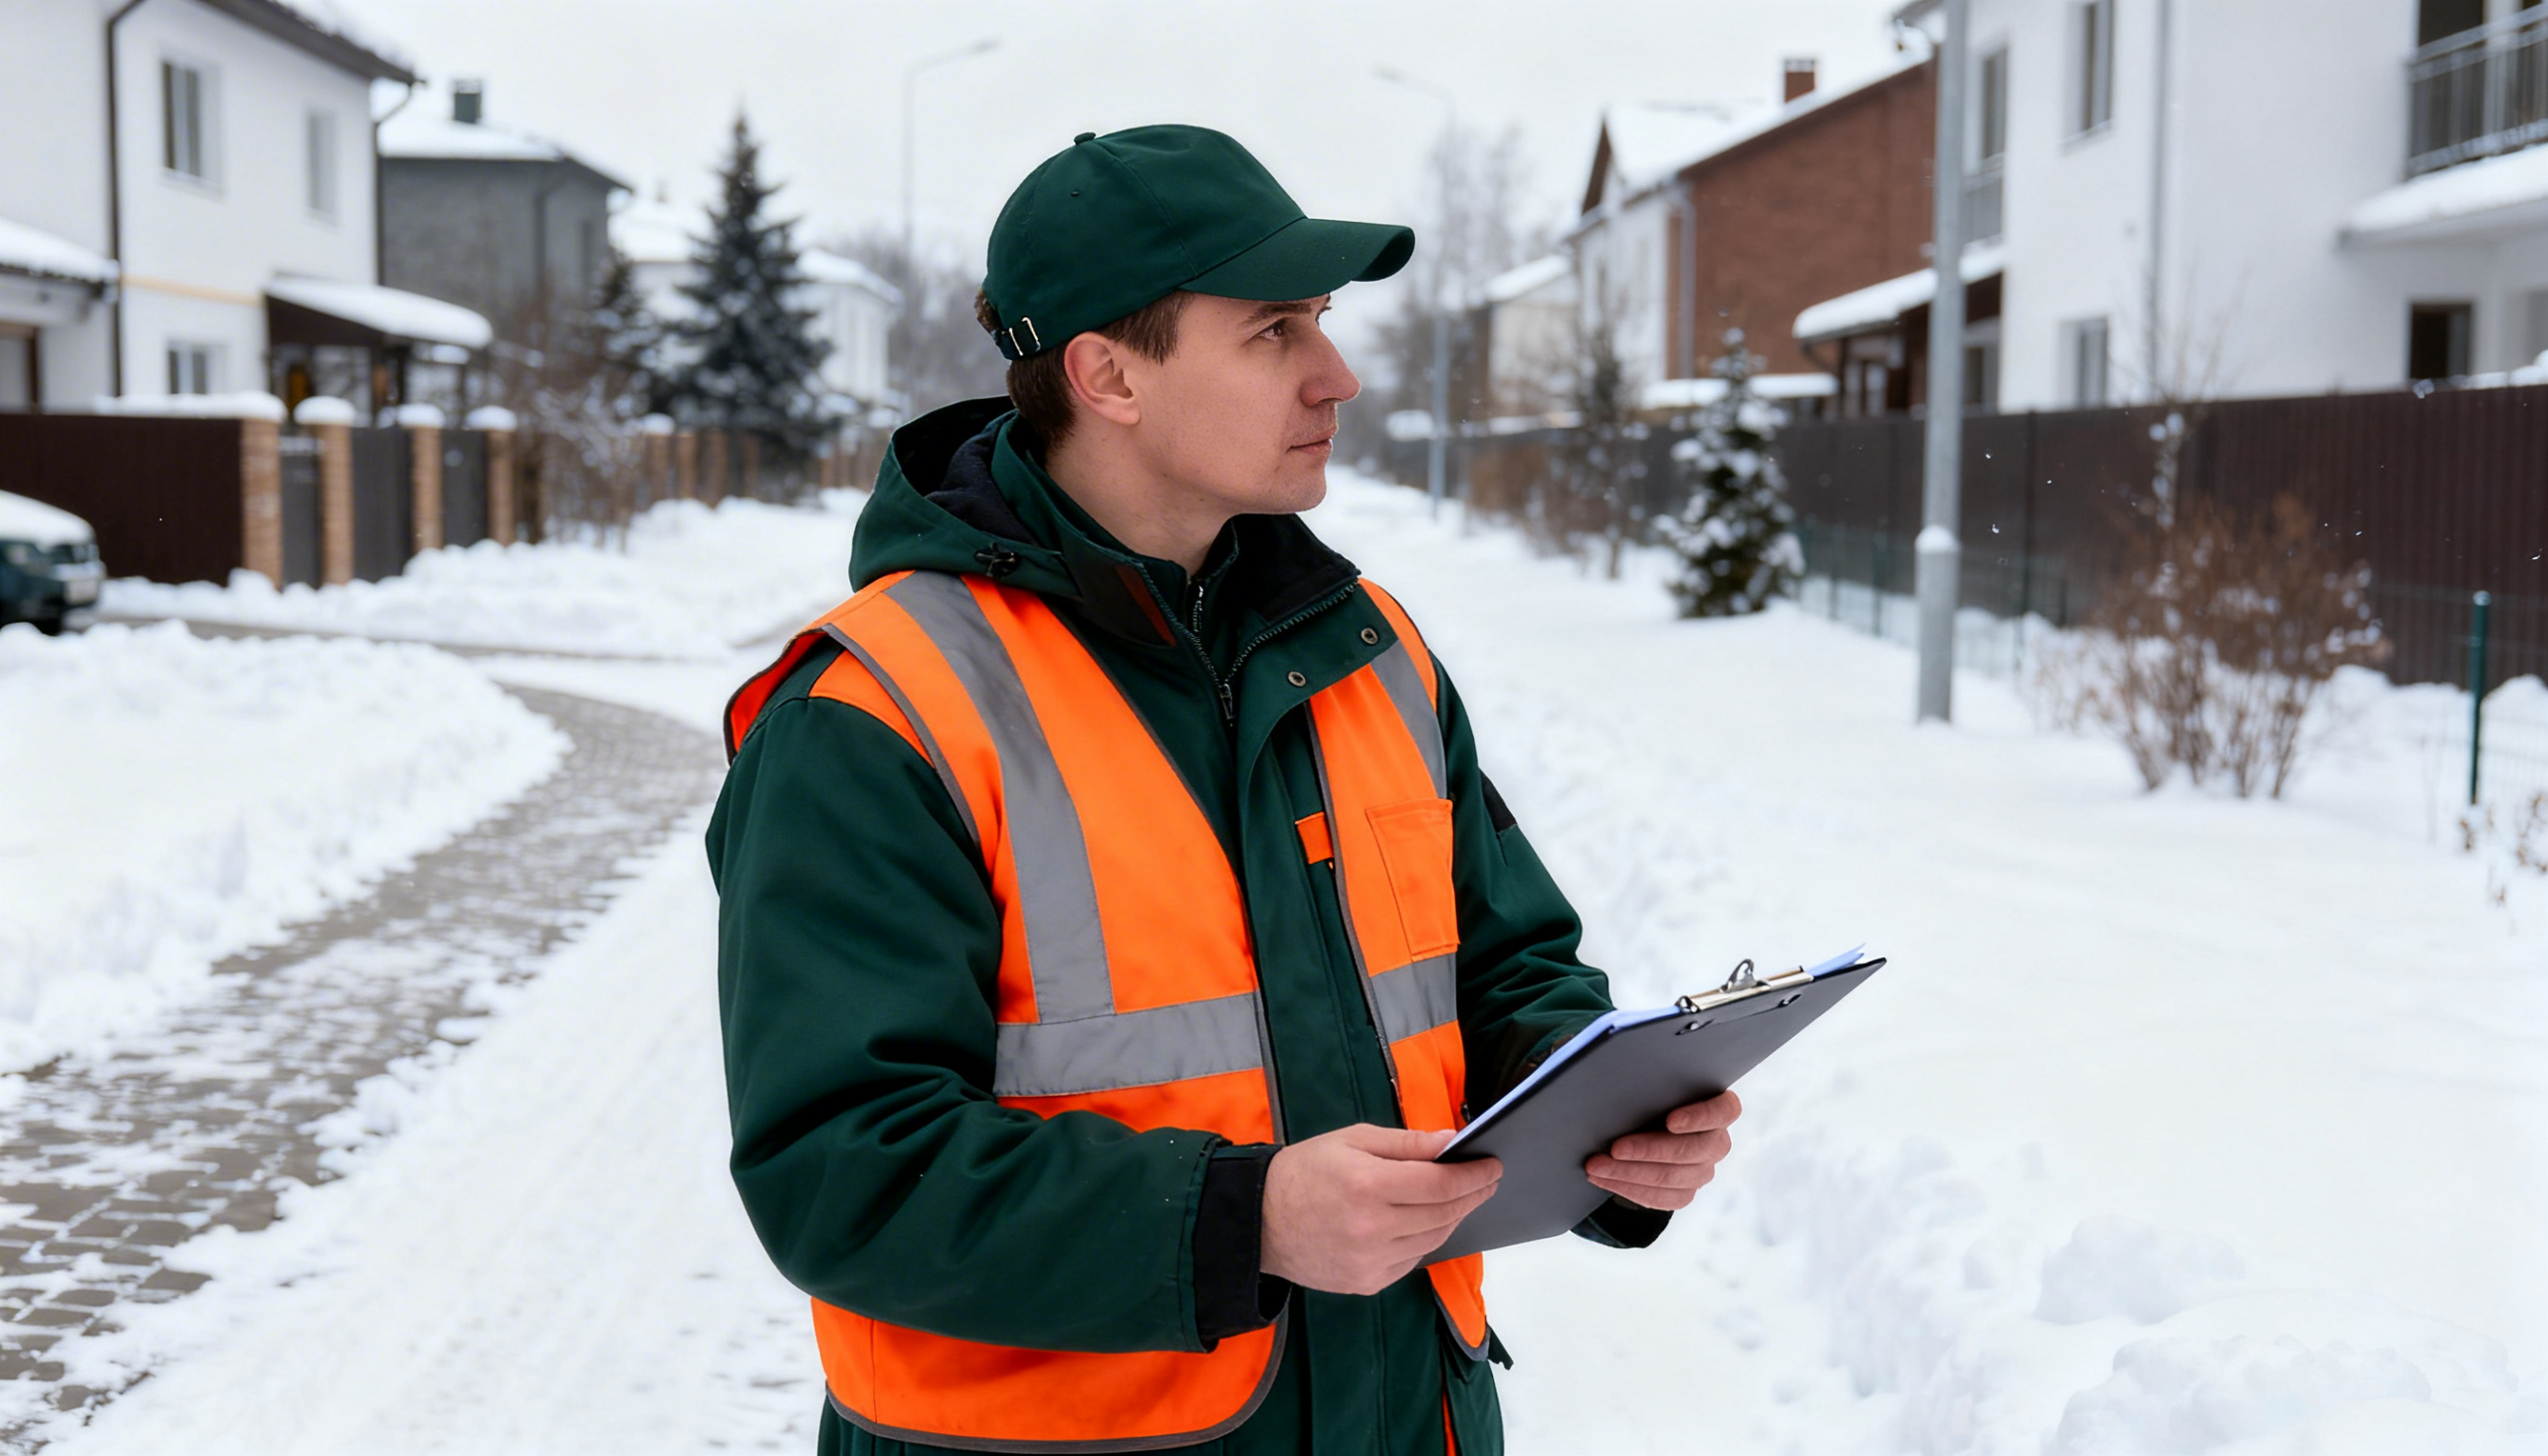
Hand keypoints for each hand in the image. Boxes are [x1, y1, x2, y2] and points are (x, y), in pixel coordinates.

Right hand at [1261, 1125, 1502, 1295]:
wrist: (1259, 1221)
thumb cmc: (1306, 1171)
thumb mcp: (1352, 1140)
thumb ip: (1406, 1143)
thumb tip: (1452, 1142)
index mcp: (1367, 1185)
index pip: (1440, 1183)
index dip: (1473, 1175)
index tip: (1493, 1165)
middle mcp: (1372, 1228)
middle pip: (1443, 1213)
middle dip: (1472, 1194)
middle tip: (1488, 1180)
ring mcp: (1369, 1261)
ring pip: (1433, 1240)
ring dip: (1454, 1218)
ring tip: (1463, 1199)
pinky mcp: (1366, 1282)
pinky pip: (1412, 1261)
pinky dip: (1427, 1240)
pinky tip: (1429, 1223)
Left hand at [1583, 1090, 1741, 1210]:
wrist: (1645, 1128)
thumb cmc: (1650, 1097)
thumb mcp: (1651, 1084)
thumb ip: (1647, 1080)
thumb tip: (1615, 1078)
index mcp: (1718, 1108)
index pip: (1724, 1110)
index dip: (1699, 1117)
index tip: (1670, 1121)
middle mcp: (1716, 1142)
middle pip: (1692, 1150)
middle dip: (1649, 1150)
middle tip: (1615, 1148)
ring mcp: (1703, 1171)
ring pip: (1671, 1178)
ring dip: (1628, 1172)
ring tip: (1596, 1165)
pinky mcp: (1685, 1193)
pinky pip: (1660, 1198)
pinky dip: (1628, 1188)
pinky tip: (1604, 1179)